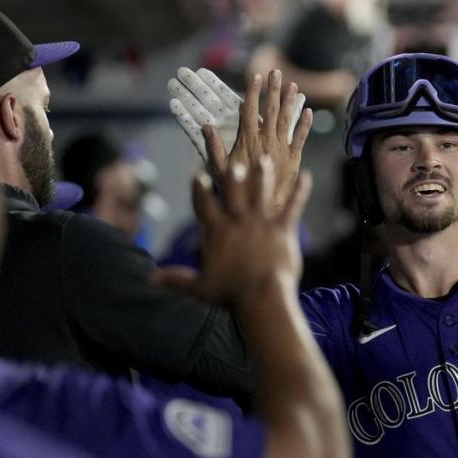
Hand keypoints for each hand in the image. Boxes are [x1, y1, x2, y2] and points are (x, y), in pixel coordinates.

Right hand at [155, 157, 312, 307]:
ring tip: (265, 159)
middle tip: (235, 161)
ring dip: (264, 174)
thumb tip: (150, 279)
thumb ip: (176, 279)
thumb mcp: (199, 287)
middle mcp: (238, 221)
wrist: (262, 297)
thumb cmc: (230, 295)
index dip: (200, 188)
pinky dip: (301, 191)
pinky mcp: (283, 229)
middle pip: (234, 191)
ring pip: (262, 191)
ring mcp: (262, 223)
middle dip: (233, 174)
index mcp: (217, 232)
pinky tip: (307, 176)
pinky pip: (293, 205)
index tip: (198, 174)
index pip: (204, 204)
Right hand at [168, 68, 311, 206]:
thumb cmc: (239, 190)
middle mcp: (266, 140)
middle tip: (275, 72)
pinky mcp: (294, 158)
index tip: (255, 76)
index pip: (250, 110)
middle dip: (273, 89)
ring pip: (287, 119)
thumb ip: (213, 147)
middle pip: (271, 109)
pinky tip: (308, 111)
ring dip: (290, 101)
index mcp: (248, 140)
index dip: (252, 92)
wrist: (262, 207)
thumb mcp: (220, 170)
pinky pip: (301, 137)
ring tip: (292, 85)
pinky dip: (305, 124)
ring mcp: (282, 148)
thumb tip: (205, 126)